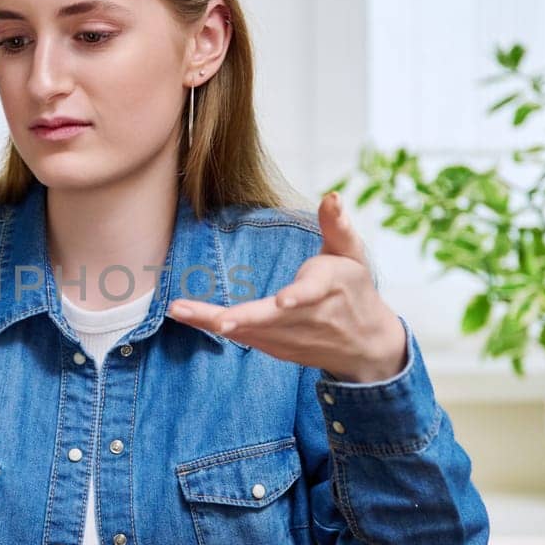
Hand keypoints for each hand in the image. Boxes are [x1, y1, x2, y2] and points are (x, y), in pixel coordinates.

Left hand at [166, 191, 407, 382]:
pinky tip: (187, 317)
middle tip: (215, 318)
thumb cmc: (356, 290)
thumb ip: (337, 226)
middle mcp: (307, 317)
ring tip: (178, 310)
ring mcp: (290, 338)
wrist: (366, 345)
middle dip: (241, 318)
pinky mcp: (276, 348)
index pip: (313, 291)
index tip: (282, 301)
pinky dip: (214, 328)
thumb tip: (331, 195)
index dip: (297, 296)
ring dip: (212, 322)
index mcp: (329, 288)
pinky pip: (243, 338)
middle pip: (270, 318)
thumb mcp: (353, 255)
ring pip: (249, 331)